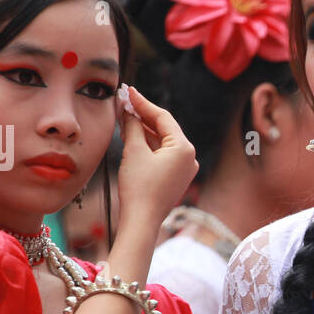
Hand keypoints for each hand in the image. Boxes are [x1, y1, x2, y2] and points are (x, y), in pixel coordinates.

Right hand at [116, 86, 197, 228]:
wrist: (141, 221)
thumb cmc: (139, 188)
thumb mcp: (134, 151)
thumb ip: (133, 126)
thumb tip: (129, 111)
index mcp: (185, 148)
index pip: (163, 117)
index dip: (143, 103)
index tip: (128, 92)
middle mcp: (189, 157)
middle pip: (164, 128)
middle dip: (142, 115)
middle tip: (124, 101)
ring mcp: (184, 169)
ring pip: (161, 141)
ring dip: (143, 129)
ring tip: (124, 116)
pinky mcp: (175, 177)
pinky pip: (161, 154)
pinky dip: (147, 144)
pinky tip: (132, 134)